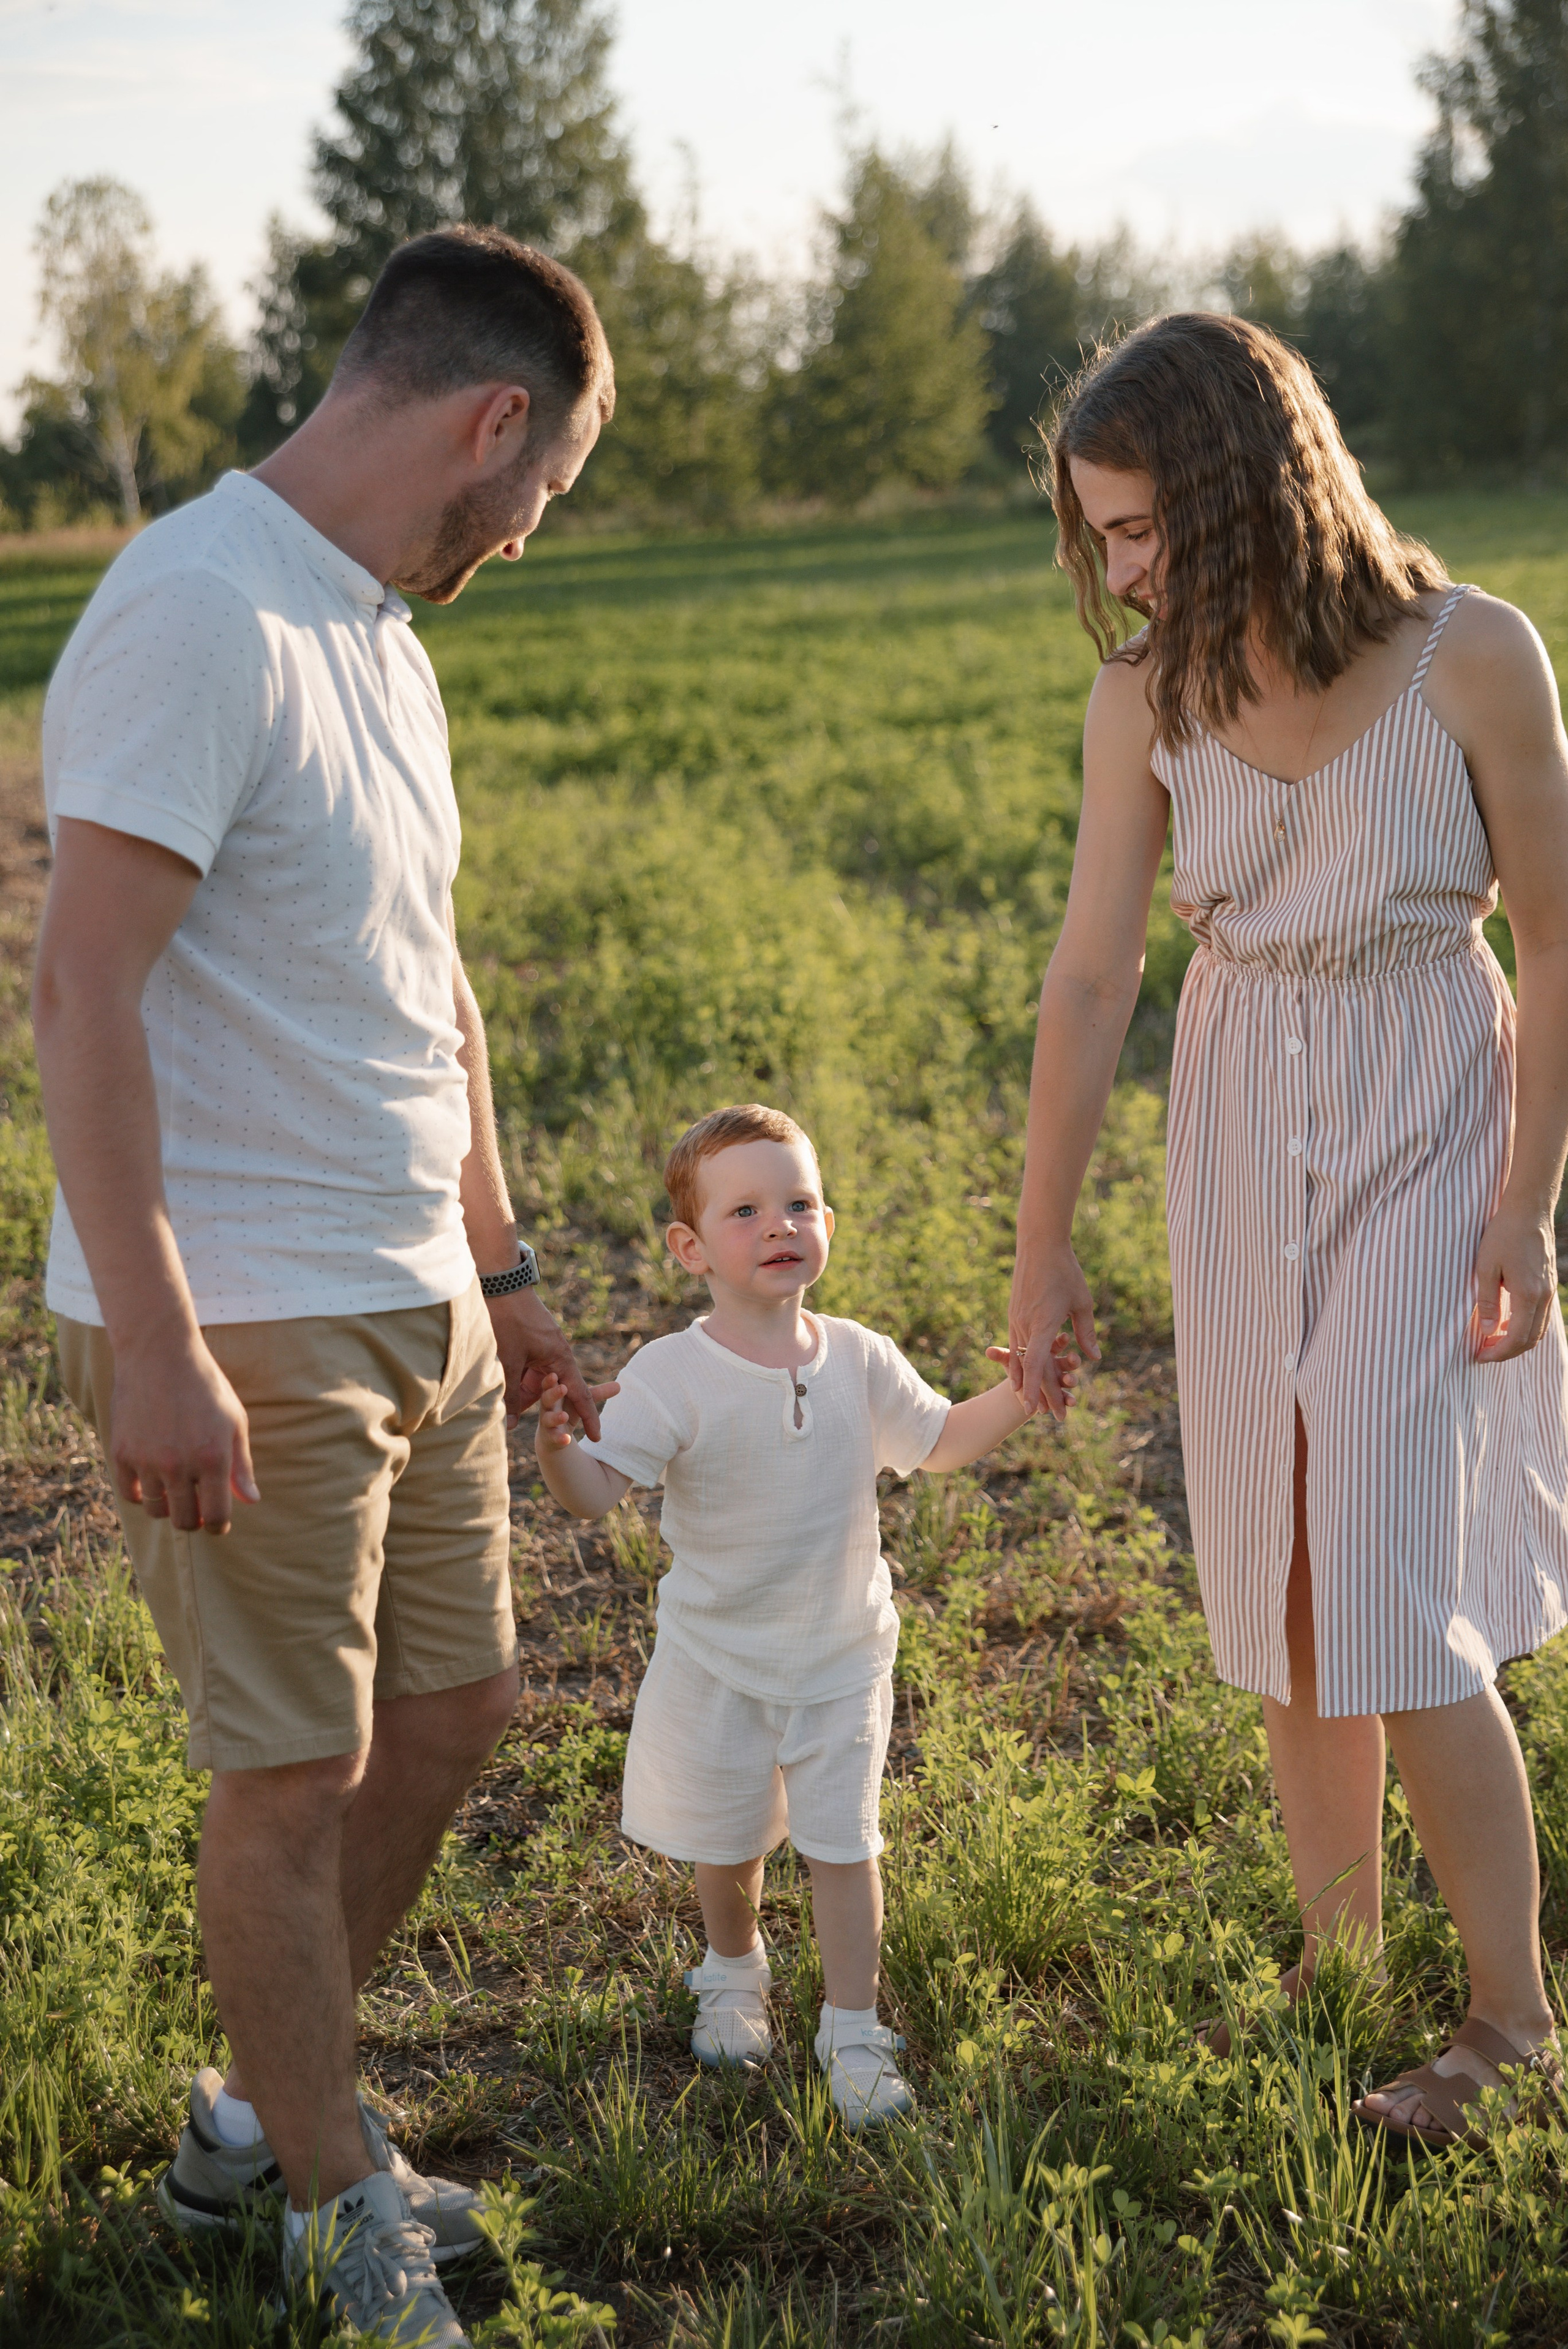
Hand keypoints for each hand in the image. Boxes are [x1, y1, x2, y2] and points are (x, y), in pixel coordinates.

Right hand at [109, 1331, 258, 1534]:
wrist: (159, 1353)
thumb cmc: (205, 1385)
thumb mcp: (234, 1421)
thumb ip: (241, 1465)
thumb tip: (251, 1501)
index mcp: (213, 1459)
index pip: (215, 1516)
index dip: (217, 1526)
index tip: (217, 1523)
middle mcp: (179, 1465)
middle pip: (184, 1520)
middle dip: (194, 1519)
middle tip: (197, 1507)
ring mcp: (147, 1460)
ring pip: (156, 1510)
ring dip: (168, 1507)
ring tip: (176, 1490)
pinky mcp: (122, 1453)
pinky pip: (130, 1493)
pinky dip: (142, 1494)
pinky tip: (152, 1481)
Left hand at [484, 1284, 605, 1435]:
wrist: (499, 1282)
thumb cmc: (507, 1319)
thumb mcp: (508, 1360)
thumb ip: (509, 1393)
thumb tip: (508, 1425)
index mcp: (560, 1358)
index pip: (579, 1394)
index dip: (588, 1417)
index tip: (597, 1438)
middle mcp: (555, 1355)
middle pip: (555, 1392)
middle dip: (545, 1408)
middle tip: (536, 1423)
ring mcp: (542, 1348)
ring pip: (537, 1382)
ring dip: (523, 1392)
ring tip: (508, 1399)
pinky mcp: (529, 1344)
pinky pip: (528, 1370)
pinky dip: (517, 1379)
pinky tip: (501, 1383)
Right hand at [535, 1369, 619, 1452]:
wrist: (553, 1434)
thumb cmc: (567, 1409)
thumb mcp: (581, 1402)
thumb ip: (597, 1393)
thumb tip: (619, 1385)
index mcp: (554, 1394)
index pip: (550, 1384)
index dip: (550, 1380)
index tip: (554, 1374)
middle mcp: (548, 1407)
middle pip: (547, 1399)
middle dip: (553, 1393)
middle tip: (563, 1388)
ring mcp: (547, 1422)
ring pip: (548, 1419)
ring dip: (557, 1417)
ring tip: (565, 1416)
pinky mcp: (549, 1437)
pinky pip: (553, 1437)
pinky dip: (560, 1438)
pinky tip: (567, 1440)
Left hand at [986, 1334, 1076, 1414]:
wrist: (1017, 1386)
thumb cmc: (1015, 1365)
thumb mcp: (1008, 1360)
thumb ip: (1002, 1357)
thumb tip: (987, 1352)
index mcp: (1044, 1350)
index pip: (1054, 1344)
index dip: (1059, 1341)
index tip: (1066, 1337)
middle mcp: (1054, 1363)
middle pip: (1060, 1364)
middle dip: (1063, 1364)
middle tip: (1070, 1367)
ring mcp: (1058, 1376)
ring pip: (1065, 1377)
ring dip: (1069, 1381)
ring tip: (1071, 1381)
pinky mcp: (1059, 1390)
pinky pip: (1064, 1395)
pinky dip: (1067, 1399)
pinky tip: (1071, 1403)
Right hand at [1006, 1238, 1101, 1418]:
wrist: (1039, 1245)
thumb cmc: (1065, 1271)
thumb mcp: (1082, 1302)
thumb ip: (1086, 1333)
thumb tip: (1094, 1359)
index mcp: (1042, 1323)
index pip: (1035, 1364)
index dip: (1036, 1389)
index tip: (1036, 1410)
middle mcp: (1025, 1325)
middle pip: (1029, 1368)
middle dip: (1039, 1394)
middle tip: (1051, 1416)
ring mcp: (1016, 1320)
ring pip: (1019, 1359)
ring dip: (1026, 1383)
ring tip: (1033, 1404)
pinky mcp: (1014, 1315)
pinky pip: (1015, 1346)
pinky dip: (1019, 1365)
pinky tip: (1020, 1377)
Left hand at [1474, 1202, 1558, 1360]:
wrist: (1528, 1211)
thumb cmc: (1502, 1235)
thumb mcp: (1485, 1267)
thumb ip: (1488, 1301)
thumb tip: (1489, 1332)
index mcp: (1528, 1294)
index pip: (1517, 1338)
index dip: (1498, 1353)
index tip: (1479, 1356)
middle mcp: (1544, 1296)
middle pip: (1531, 1339)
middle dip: (1507, 1352)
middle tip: (1484, 1352)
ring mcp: (1550, 1290)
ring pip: (1538, 1329)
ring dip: (1517, 1340)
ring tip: (1493, 1341)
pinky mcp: (1549, 1283)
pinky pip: (1541, 1315)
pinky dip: (1526, 1326)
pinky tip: (1507, 1322)